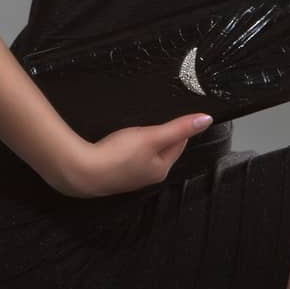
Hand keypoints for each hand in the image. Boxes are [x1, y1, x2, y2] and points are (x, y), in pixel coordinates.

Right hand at [54, 113, 214, 198]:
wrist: (82, 171)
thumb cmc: (118, 155)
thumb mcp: (152, 136)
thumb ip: (179, 127)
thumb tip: (207, 120)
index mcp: (161, 168)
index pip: (179, 143)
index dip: (179, 126)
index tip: (177, 112)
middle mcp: (148, 175)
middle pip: (161, 149)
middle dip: (161, 134)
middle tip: (157, 116)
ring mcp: (129, 176)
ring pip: (143, 153)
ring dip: (143, 141)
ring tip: (139, 126)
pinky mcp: (113, 173)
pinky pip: (127, 157)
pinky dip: (127, 148)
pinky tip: (120, 142)